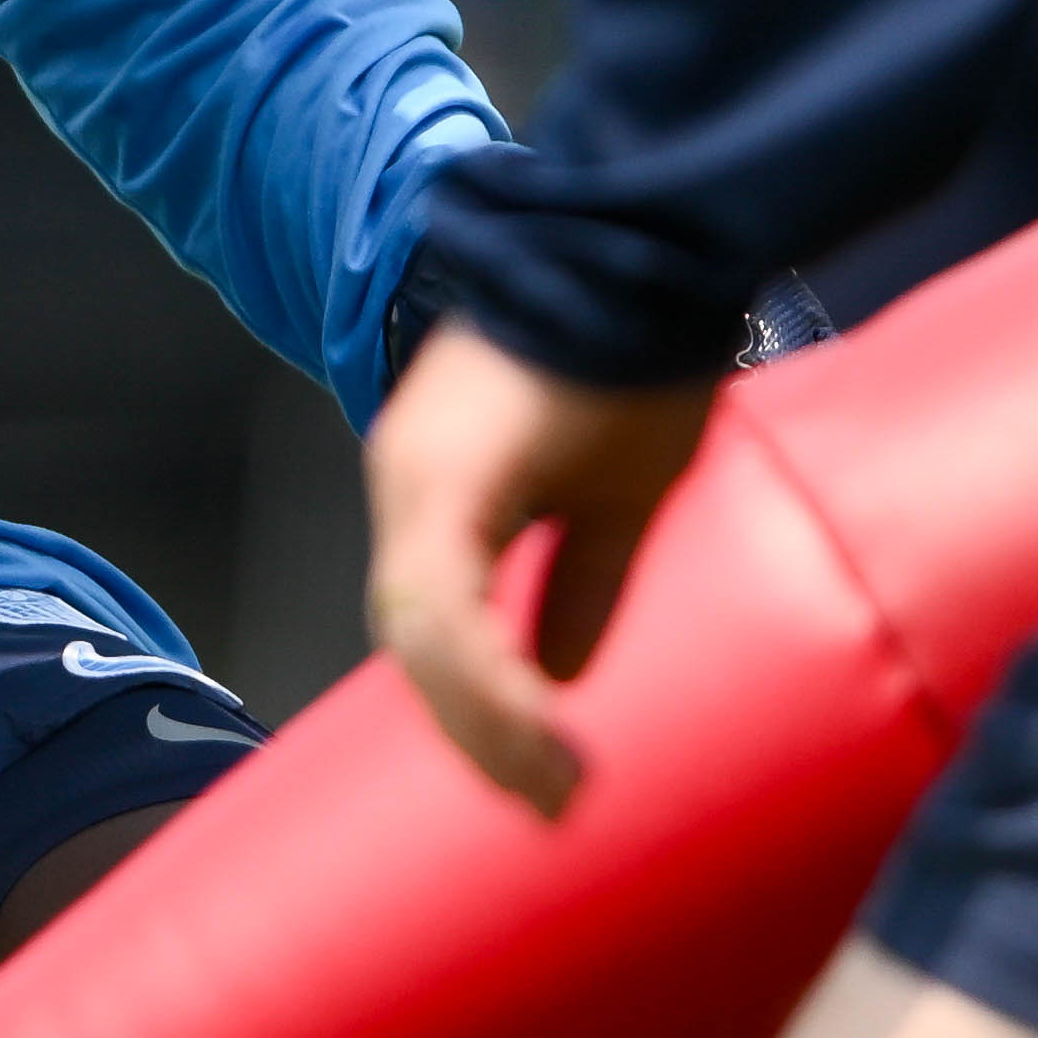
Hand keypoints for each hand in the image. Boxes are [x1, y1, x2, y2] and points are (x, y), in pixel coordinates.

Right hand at [363, 318, 723, 815]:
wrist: (611, 236)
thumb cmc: (632, 348)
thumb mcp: (632, 479)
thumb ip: (588, 582)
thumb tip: (555, 682)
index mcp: (444, 479)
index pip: (440, 627)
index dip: (492, 712)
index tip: (559, 772)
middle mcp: (405, 477)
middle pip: (412, 636)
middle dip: (477, 727)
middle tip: (555, 801)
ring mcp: (408, 468)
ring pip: (411, 615)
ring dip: (466, 696)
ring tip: (536, 772)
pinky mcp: (431, 464)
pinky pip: (428, 579)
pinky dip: (464, 646)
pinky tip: (511, 696)